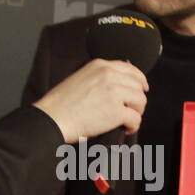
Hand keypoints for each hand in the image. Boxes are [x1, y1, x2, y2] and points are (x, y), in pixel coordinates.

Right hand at [33, 58, 147, 140]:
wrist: (52, 117)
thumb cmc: (60, 103)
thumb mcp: (80, 78)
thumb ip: (99, 78)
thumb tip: (116, 88)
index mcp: (99, 65)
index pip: (130, 69)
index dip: (139, 80)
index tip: (142, 88)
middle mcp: (109, 75)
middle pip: (138, 86)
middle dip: (137, 100)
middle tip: (132, 110)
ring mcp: (113, 92)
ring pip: (140, 101)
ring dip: (136, 112)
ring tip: (127, 120)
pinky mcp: (115, 111)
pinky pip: (136, 118)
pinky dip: (133, 126)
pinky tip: (125, 128)